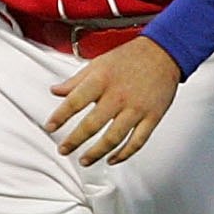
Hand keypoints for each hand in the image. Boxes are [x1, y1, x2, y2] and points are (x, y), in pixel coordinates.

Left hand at [47, 36, 180, 164]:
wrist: (164, 52)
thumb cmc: (130, 57)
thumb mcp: (98, 63)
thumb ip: (76, 80)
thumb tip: (55, 91)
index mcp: (102, 79)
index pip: (75, 101)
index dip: (60, 116)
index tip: (50, 127)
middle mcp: (118, 95)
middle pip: (92, 124)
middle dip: (74, 141)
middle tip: (63, 149)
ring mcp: (136, 108)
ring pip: (114, 138)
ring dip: (96, 153)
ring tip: (84, 160)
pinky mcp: (152, 117)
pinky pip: (137, 142)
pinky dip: (123, 154)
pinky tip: (112, 159)